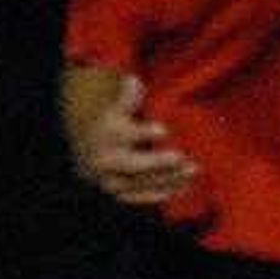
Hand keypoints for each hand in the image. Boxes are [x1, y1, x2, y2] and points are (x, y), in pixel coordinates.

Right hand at [68, 75, 200, 206]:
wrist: (87, 151)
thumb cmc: (112, 125)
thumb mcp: (116, 109)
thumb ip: (127, 97)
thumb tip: (133, 81)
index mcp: (107, 134)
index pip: (124, 134)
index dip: (143, 133)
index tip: (164, 130)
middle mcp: (106, 160)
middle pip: (132, 164)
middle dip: (157, 162)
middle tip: (181, 157)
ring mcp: (111, 180)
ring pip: (140, 183)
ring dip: (168, 178)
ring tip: (193, 170)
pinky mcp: (119, 194)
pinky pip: (141, 197)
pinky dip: (162, 193)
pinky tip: (183, 185)